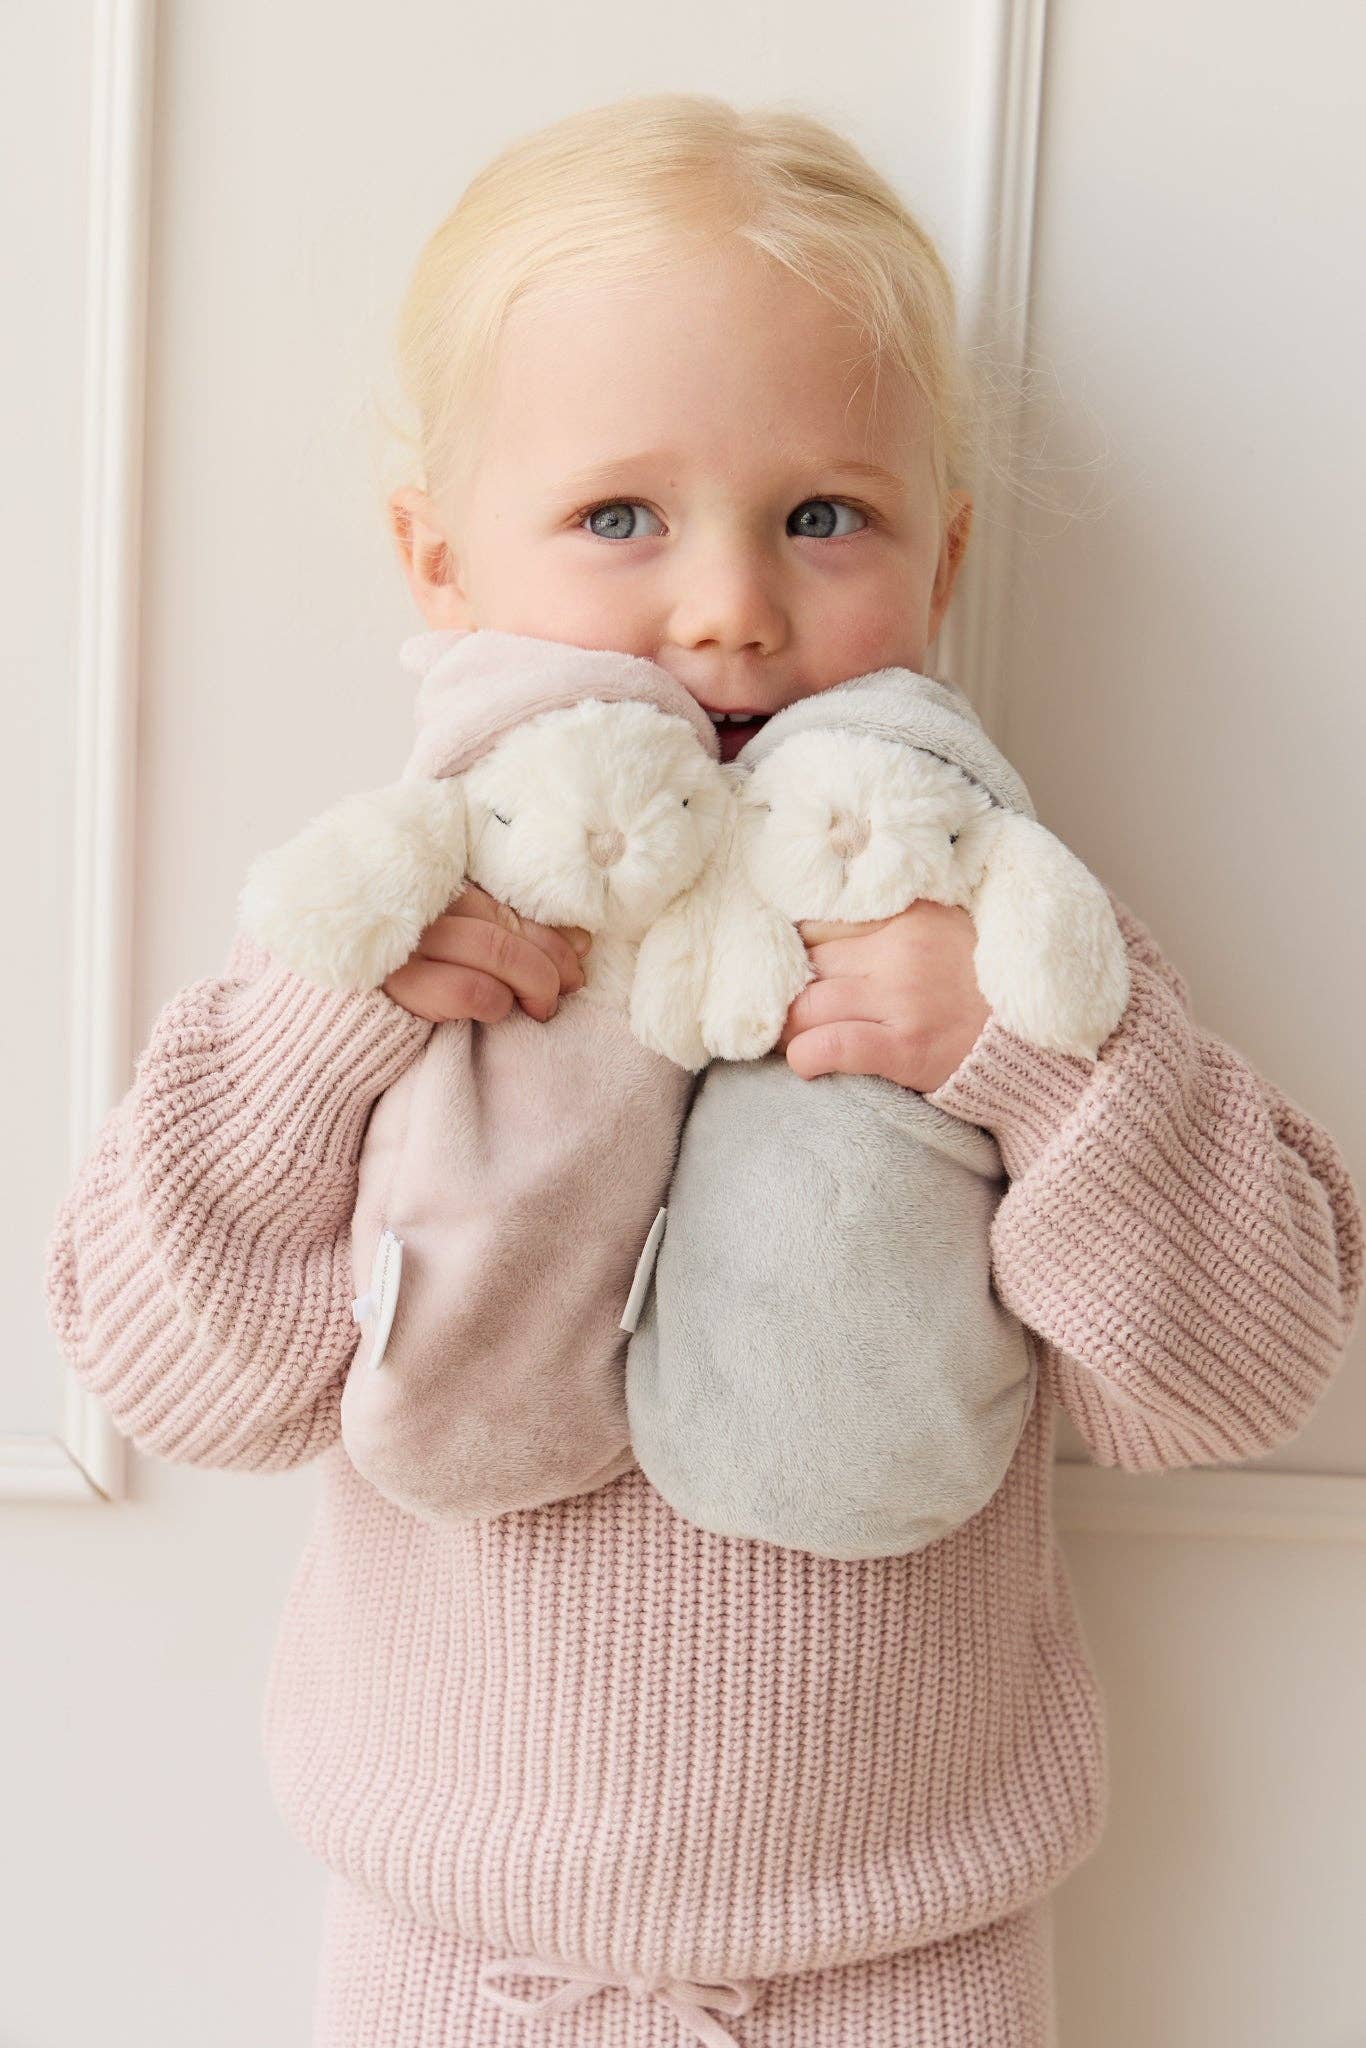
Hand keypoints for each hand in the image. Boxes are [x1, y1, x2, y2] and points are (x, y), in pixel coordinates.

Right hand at [381, 883, 590, 1024]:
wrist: (339, 1016)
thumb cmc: (408, 974)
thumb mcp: (455, 942)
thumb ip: (509, 932)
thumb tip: (581, 939)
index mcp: (438, 887)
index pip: (509, 902)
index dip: (553, 932)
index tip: (579, 955)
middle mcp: (423, 907)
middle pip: (508, 926)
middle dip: (552, 962)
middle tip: (568, 987)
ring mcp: (408, 943)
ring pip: (498, 951)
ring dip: (533, 983)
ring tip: (541, 1006)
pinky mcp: (398, 984)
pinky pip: (471, 990)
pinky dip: (496, 1002)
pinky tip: (497, 1010)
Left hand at [775, 899, 990, 1092]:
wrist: (1036, 1045)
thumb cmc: (985, 990)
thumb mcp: (947, 931)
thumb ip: (897, 922)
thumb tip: (826, 926)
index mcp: (910, 915)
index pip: (822, 922)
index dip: (801, 950)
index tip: (798, 970)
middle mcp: (903, 951)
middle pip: (809, 963)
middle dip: (789, 991)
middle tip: (788, 1010)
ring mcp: (903, 1000)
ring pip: (808, 1005)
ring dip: (789, 1028)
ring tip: (792, 1039)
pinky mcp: (906, 1048)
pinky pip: (832, 1046)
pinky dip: (806, 1057)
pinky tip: (806, 1062)